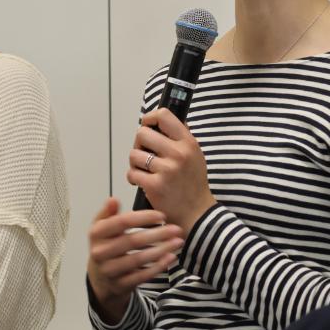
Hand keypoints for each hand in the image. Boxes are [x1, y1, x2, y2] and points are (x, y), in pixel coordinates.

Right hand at [86, 198, 182, 324]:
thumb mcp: (102, 228)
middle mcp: (100, 252)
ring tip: (178, 242)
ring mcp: (109, 270)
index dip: (144, 218)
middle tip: (177, 229)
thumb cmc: (106, 245)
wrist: (100, 278)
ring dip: (161, 250)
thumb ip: (108, 213)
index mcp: (96, 233)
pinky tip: (170, 257)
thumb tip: (113, 199)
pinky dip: (157, 267)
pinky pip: (141, 276)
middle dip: (158, 234)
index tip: (162, 215)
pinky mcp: (119, 285)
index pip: (122, 222)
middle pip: (133, 241)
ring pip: (138, 259)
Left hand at [126, 109, 216, 233]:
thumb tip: (163, 119)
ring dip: (136, 163)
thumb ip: (181, 138)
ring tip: (145, 170)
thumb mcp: (196, 155)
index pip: (163, 116)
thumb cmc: (193, 184)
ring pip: (134, 154)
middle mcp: (178, 154)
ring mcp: (166, 170)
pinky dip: (134, 178)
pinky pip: (132, 173)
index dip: (150, 118)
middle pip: (142, 133)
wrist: (197, 213)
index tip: (147, 125)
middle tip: (145, 153)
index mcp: (188, 143)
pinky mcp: (155, 186)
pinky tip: (143, 182)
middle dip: (139, 143)